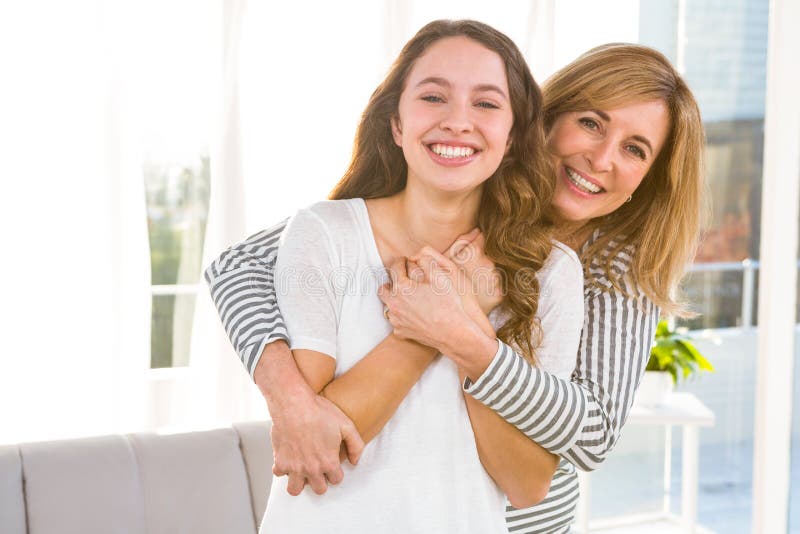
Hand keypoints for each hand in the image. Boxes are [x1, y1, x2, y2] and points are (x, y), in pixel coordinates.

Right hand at [255, 341, 363, 495]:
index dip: (336, 471)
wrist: (293, 403)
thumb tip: (355, 461)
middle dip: (320, 480)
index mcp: (329, 462)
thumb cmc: (319, 411)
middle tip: (318, 468)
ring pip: (295, 490)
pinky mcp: (280, 460)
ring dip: (299, 482)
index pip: (336, 480)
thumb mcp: (346, 425)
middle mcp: (312, 469)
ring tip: (302, 471)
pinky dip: (282, 468)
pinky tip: (288, 458)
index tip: (332, 463)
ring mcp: (294, 467)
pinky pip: (279, 474)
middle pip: (319, 489)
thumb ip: (356, 445)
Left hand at [378, 248, 477, 352]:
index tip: (406, 260)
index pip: (395, 267)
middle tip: (403, 279)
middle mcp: (394, 304)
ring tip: (408, 296)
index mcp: (402, 288)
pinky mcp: (400, 331)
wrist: (454, 333)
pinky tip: (412, 312)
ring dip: (395, 298)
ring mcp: (396, 319)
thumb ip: (426, 261)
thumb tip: (416, 256)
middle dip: (392, 281)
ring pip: (388, 305)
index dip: (402, 261)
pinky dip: (401, 314)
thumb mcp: (441, 277)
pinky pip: (395, 319)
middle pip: (384, 288)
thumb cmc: (449, 305)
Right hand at [446, 229, 502, 314]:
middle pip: (489, 255)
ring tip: (472, 282)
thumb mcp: (445, 260)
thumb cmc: (443, 284)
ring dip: (486, 273)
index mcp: (474, 253)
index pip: (483, 237)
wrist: (448, 313)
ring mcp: (495, 281)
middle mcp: (488, 265)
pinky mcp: (498, 295)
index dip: (476, 242)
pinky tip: (478, 292)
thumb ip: (461, 241)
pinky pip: (497, 285)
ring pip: (494, 270)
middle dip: (480, 259)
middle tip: (468, 270)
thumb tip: (477, 230)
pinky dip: (489, 287)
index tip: (472, 248)